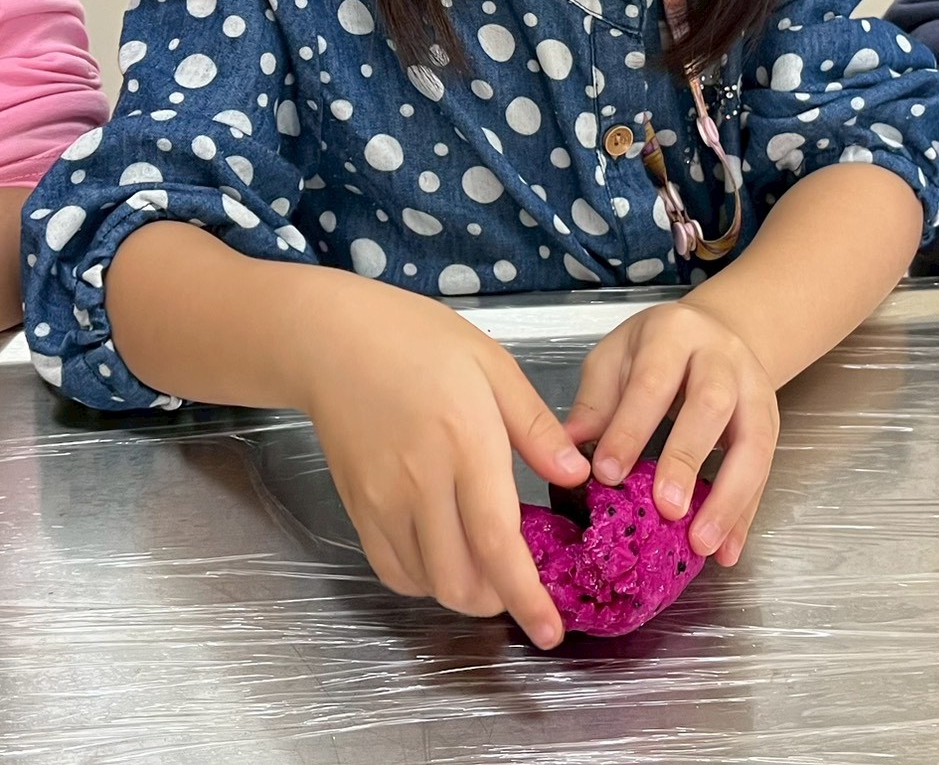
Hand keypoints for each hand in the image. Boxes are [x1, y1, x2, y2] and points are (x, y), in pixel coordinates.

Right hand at [302, 273, 589, 646]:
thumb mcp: (492, 364)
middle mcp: (421, 482)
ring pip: (427, 583)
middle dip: (499, 600)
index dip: (527, 596)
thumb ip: (535, 425)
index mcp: (465, 442)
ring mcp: (382, 500)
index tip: (550, 630)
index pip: (497, 543)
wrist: (332, 340)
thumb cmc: (417, 339)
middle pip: (460, 580)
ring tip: (486, 567)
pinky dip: (424, 579)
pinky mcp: (357, 508)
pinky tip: (444, 553)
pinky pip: (393, 569)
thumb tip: (576, 476)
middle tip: (523, 583)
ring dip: (463, 591)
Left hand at [565, 299, 779, 566]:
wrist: (714, 332)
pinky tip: (727, 550)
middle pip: (711, 404)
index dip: (630, 428)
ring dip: (729, 498)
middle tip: (666, 509)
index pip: (652, 381)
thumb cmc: (654, 350)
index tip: (606, 475)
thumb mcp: (615, 357)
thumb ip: (596, 402)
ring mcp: (754, 390)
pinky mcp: (771, 423)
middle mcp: (721, 357)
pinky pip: (764, 471)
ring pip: (753, 442)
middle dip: (688, 459)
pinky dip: (745, 514)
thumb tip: (567, 452)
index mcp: (674, 333)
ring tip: (702, 544)